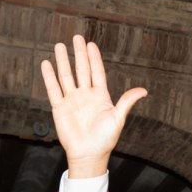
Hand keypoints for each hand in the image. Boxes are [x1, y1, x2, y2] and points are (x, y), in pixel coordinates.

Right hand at [40, 35, 146, 177]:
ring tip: (58, 45)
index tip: (91, 44)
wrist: (89, 154)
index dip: (94, 58)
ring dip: (62, 61)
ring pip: (66, 76)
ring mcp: (72, 101)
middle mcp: (86, 95)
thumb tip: (144, 91)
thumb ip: (127, 102)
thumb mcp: (118, 118)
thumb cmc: (105, 139)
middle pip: (81, 70)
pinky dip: (49, 77)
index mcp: (101, 96)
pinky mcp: (60, 108)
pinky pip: (53, 90)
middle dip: (78, 54)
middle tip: (76, 37)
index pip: (96, 72)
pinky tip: (47, 64)